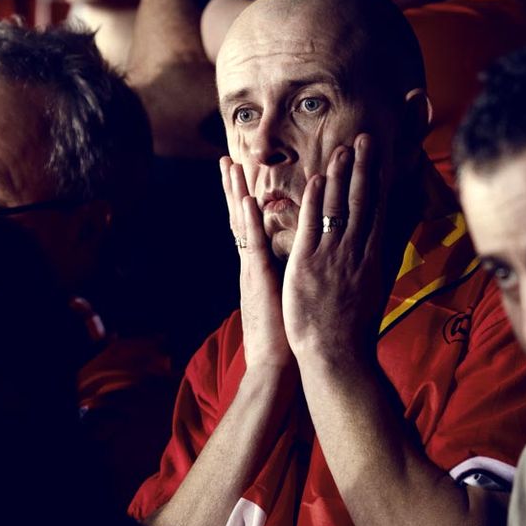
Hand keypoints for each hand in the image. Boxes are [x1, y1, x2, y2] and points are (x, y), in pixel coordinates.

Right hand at [220, 157, 292, 369]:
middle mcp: (251, 265)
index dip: (244, 200)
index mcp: (258, 268)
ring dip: (236, 193)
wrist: (274, 367)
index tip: (242, 175)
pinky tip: (248, 200)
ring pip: (243, 225)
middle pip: (241, 218)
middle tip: (226, 158)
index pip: (250, 226)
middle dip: (234, 187)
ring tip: (229, 166)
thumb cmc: (285, 338)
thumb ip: (286, 278)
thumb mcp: (285, 299)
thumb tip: (298, 264)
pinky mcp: (259, 280)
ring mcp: (252, 271)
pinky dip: (251, 222)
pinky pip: (254, 245)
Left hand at [282, 135, 386, 363]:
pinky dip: (315, 202)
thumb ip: (386, 257)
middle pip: (362, 202)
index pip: (377, 208)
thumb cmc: (354, 326)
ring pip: (338, 209)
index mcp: (373, 256)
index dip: (378, 178)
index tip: (380, 153)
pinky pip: (312, 227)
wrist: (337, 355)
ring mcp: (332, 257)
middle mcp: (356, 252)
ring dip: (340, 176)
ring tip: (342, 148)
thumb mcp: (377, 286)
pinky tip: (316, 180)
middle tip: (365, 137)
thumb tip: (395, 236)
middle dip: (364, 167)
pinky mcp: (308, 265)